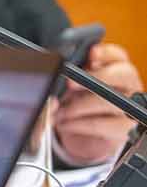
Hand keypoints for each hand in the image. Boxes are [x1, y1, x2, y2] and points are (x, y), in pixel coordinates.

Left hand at [57, 43, 142, 164]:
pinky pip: (104, 125)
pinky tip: (65, 123)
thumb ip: (67, 80)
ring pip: (113, 102)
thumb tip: (56, 83)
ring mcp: (130, 108)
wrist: (78, 133)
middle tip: (70, 83)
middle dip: (97, 76)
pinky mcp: (124, 129)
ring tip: (60, 111)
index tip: (91, 53)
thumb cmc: (74, 102)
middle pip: (124, 74)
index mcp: (115, 69)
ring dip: (80, 106)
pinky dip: (79, 124)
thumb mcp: (68, 88)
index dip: (106, 53)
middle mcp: (128, 86)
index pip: (118, 55)